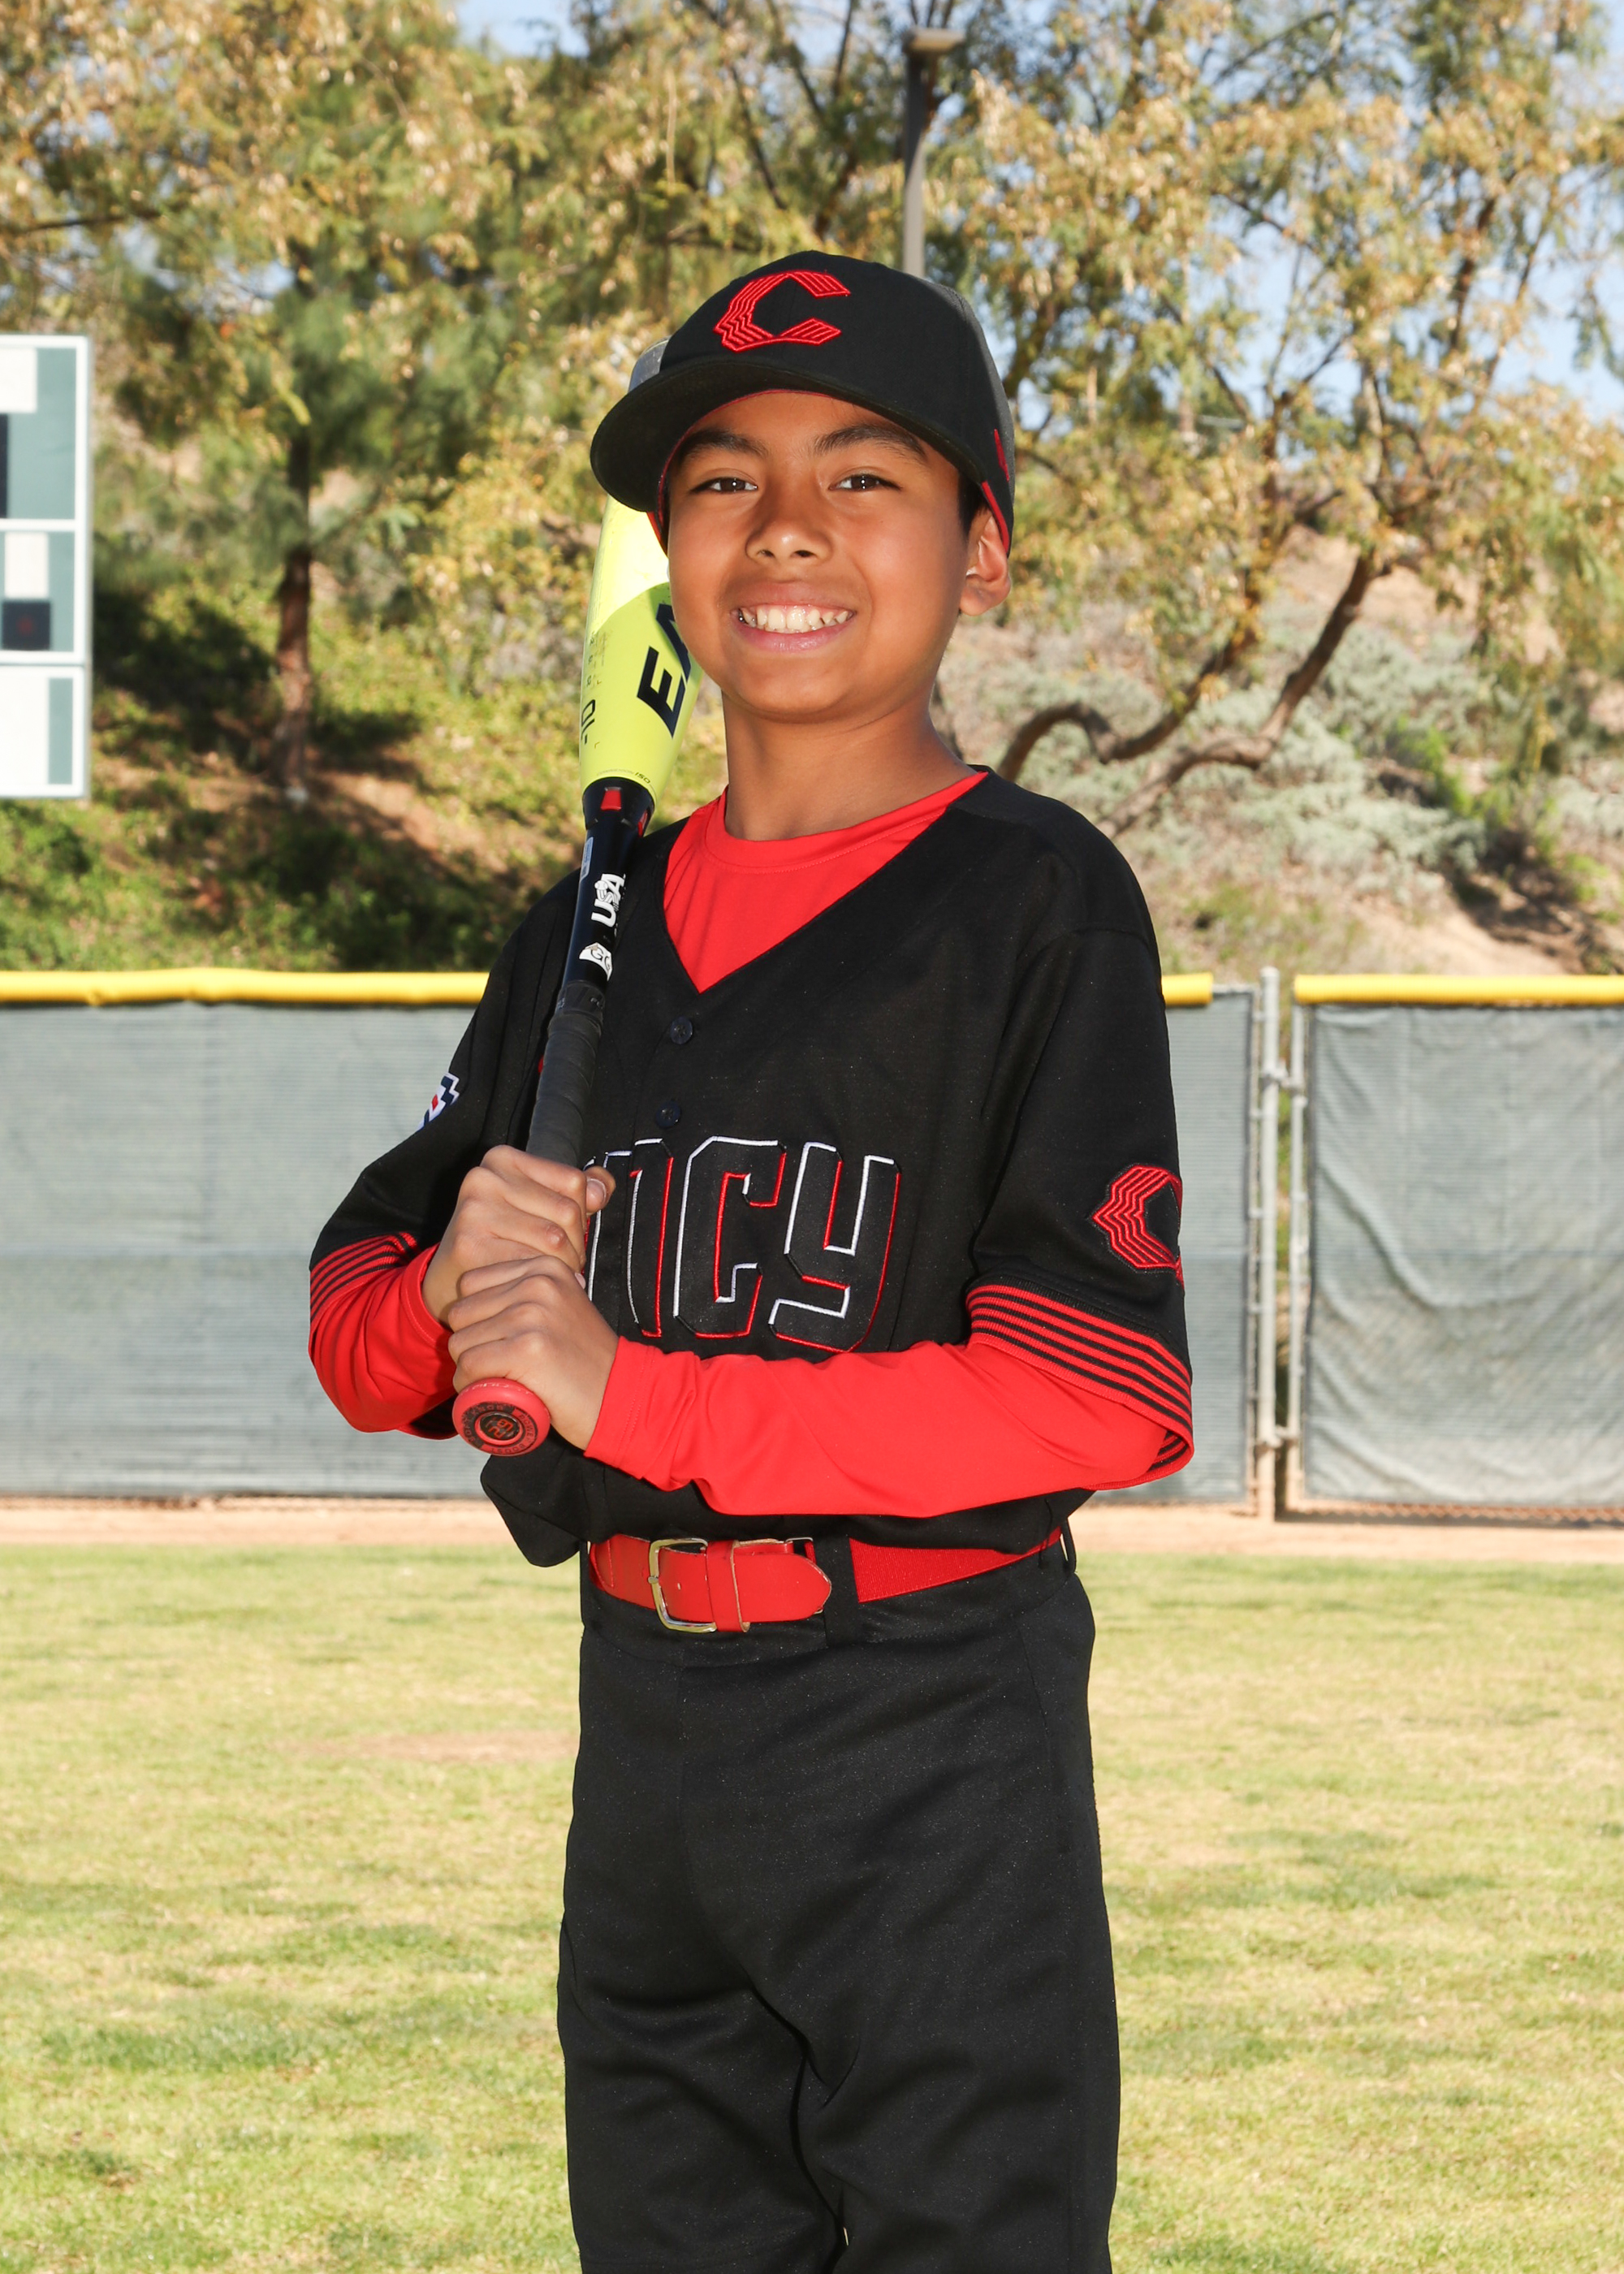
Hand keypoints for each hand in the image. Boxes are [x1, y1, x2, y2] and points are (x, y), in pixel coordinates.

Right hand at [422, 1148, 614, 1324]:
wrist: (450, 1280)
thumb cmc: (502, 1239)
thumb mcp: (538, 1206)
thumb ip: (575, 1192)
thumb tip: (602, 1188)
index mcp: (504, 1159)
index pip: (574, 1183)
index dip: (582, 1216)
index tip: (567, 1234)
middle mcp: (484, 1177)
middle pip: (567, 1213)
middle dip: (576, 1246)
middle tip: (564, 1263)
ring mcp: (473, 1210)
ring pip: (555, 1241)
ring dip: (563, 1267)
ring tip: (551, 1274)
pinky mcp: (468, 1244)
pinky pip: (530, 1264)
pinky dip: (540, 1280)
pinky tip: (533, 1286)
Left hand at [445, 1253, 620, 1448]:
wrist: (620, 1394)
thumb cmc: (586, 1359)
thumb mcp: (561, 1306)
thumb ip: (530, 1291)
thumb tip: (477, 1295)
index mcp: (544, 1268)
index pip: (470, 1283)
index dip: (473, 1316)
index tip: (494, 1339)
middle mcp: (538, 1284)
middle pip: (461, 1312)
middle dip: (469, 1342)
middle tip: (494, 1364)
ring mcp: (532, 1315)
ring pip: (460, 1341)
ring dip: (468, 1367)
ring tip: (495, 1378)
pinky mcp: (527, 1349)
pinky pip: (469, 1365)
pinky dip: (469, 1384)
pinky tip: (488, 1390)